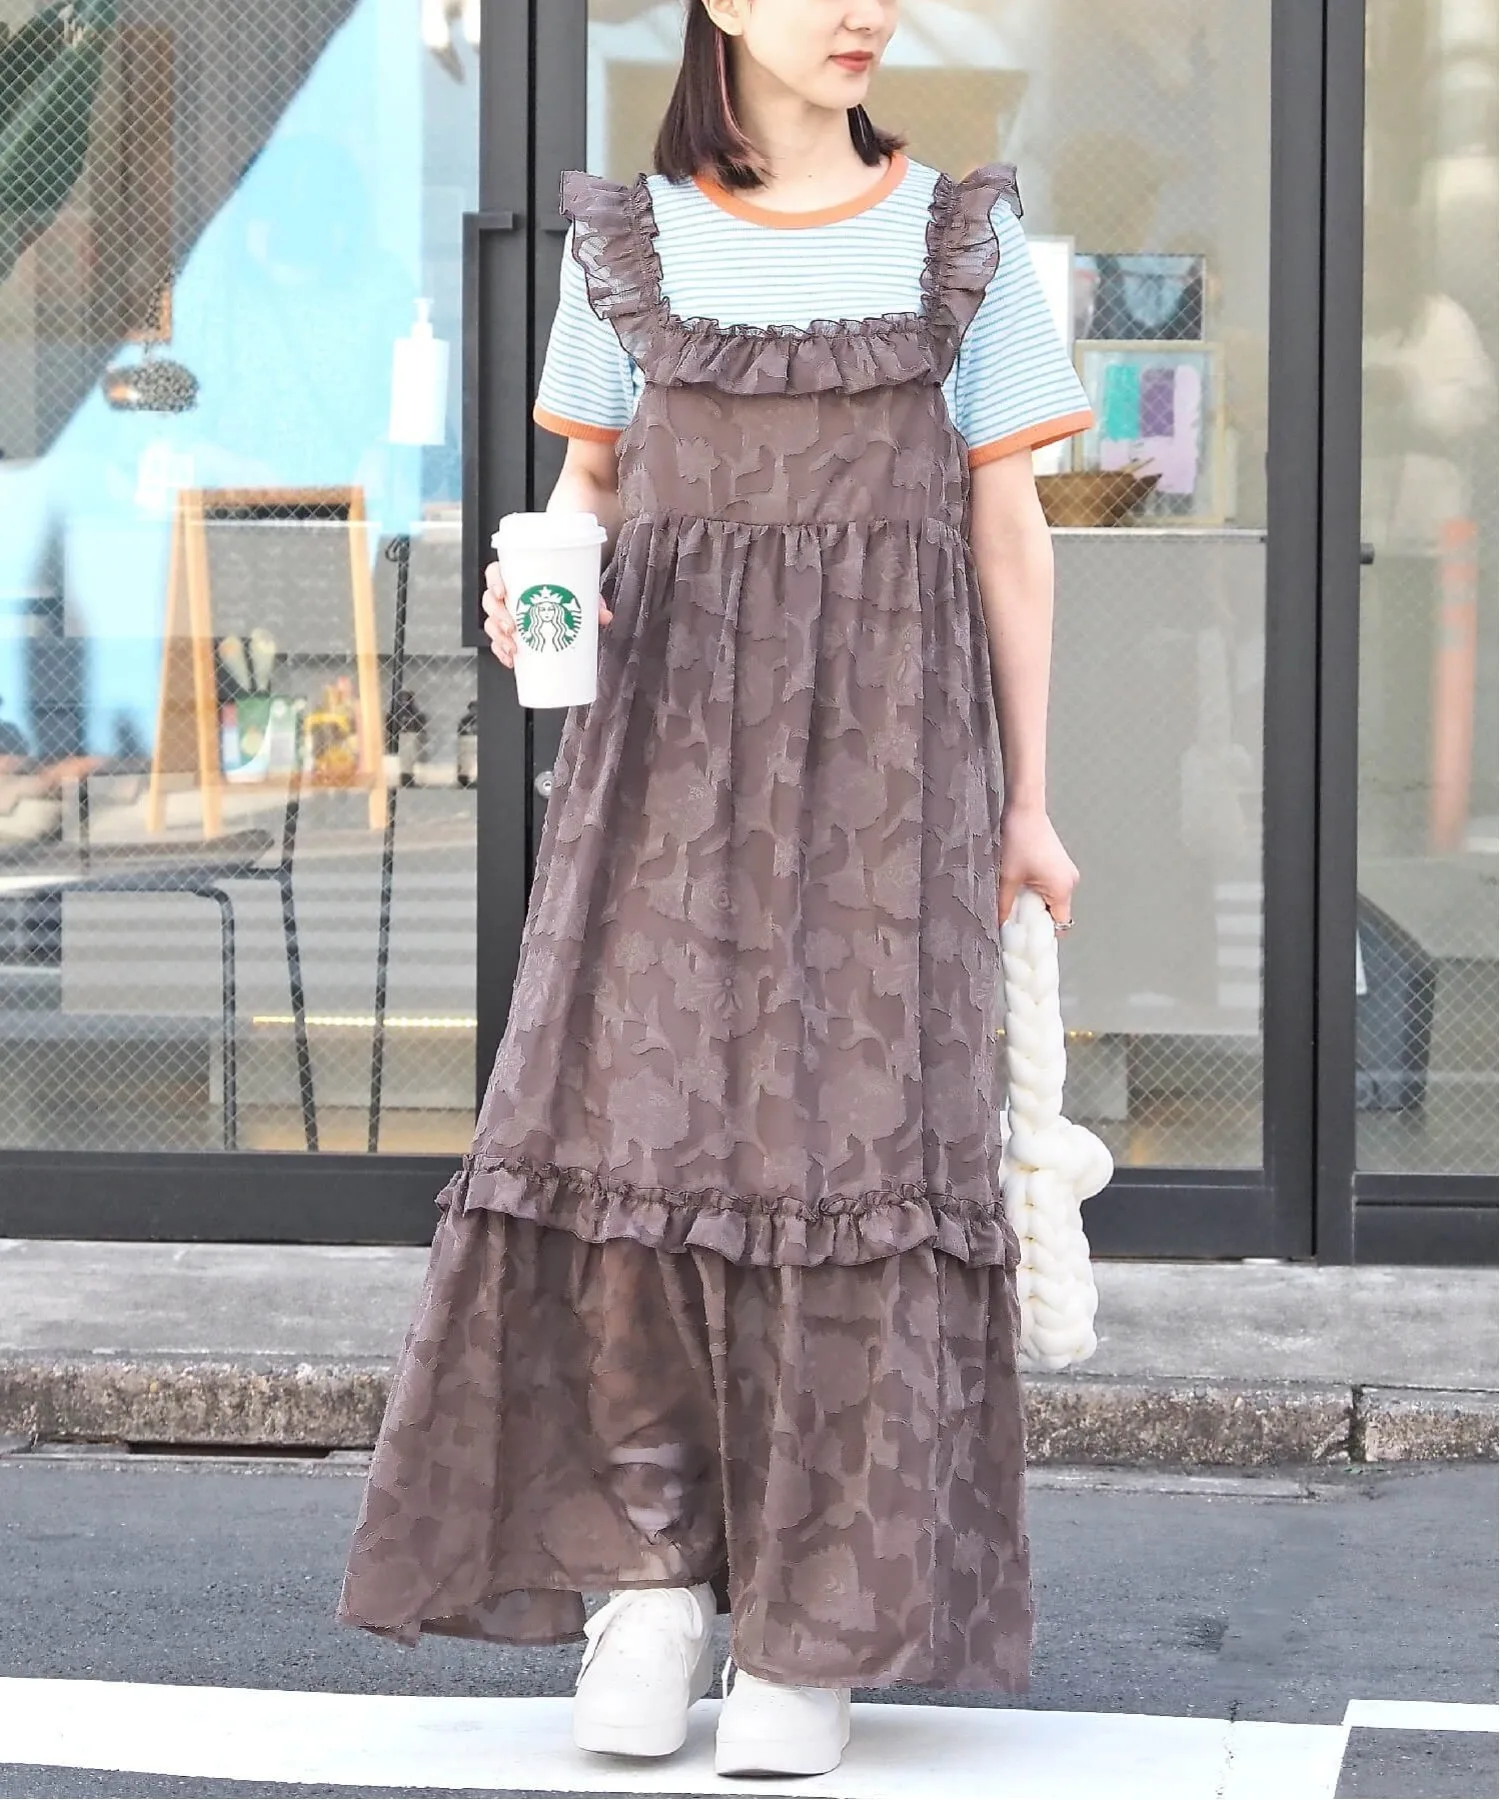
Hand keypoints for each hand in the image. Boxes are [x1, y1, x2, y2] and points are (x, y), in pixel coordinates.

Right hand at [481, 561, 612, 668]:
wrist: (567, 607)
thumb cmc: (566, 593)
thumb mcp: (579, 593)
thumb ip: (592, 602)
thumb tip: (605, 616)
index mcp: (516, 575)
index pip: (495, 573)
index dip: (493, 581)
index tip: (502, 592)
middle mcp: (507, 595)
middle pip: (490, 602)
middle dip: (497, 616)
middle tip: (511, 627)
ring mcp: (505, 615)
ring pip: (490, 624)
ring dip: (498, 637)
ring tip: (513, 647)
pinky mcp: (507, 634)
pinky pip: (497, 643)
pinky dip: (501, 652)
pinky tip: (510, 659)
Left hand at [998, 803, 1078, 931]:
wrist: (1024, 809)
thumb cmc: (1018, 839)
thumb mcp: (1007, 877)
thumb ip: (1003, 906)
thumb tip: (998, 926)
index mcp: (1062, 889)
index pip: (1059, 926)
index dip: (1041, 935)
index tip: (1024, 940)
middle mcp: (1070, 882)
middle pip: (1055, 914)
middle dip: (1035, 919)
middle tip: (1013, 921)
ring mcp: (1066, 872)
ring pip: (1051, 900)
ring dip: (1034, 904)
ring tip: (1014, 900)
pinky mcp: (1059, 864)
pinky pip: (1050, 887)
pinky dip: (1037, 891)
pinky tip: (1020, 886)